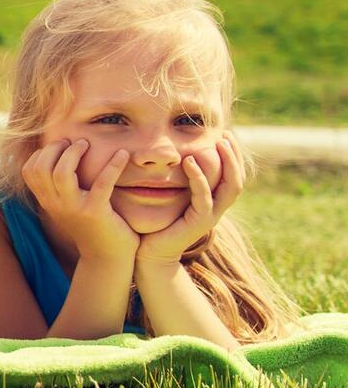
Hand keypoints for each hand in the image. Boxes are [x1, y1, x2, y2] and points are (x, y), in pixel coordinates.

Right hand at [22, 139, 136, 266]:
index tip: (61, 146)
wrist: (107, 259)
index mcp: (47, 201)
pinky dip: (113, 165)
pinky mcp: (95, 212)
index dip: (42, 153)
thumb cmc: (92, 229)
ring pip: (61, 173)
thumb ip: (62, 190)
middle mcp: (55, 204)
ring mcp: (73, 208)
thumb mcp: (69, 208)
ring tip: (87, 144)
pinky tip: (122, 154)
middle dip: (56, 147)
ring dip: (74, 152)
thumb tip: (62, 162)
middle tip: (74, 142)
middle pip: (42, 168)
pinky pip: (101, 183)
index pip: (30, 170)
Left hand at [136, 133, 241, 270]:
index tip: (224, 135)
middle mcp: (216, 209)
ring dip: (226, 163)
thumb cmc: (156, 224)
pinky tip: (189, 162)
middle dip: (234, 155)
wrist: (149, 252)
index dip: (232, 156)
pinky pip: (204, 197)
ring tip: (216, 143)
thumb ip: (177, 181)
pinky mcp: (199, 222)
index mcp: (212, 202)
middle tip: (225, 135)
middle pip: (237, 179)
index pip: (232, 176)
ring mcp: (210, 216)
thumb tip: (173, 155)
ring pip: (230, 187)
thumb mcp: (169, 197)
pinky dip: (198, 178)